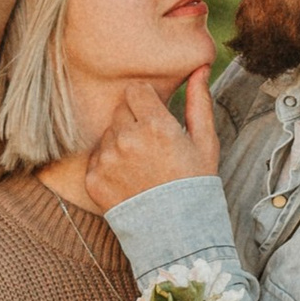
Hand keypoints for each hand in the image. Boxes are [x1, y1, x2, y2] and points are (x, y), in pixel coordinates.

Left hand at [86, 63, 220, 212]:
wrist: (178, 233)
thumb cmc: (195, 185)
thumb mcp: (205, 142)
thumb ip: (199, 102)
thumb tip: (200, 67)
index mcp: (156, 125)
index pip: (135, 90)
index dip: (146, 102)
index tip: (156, 117)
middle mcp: (127, 139)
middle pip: (120, 110)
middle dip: (133, 120)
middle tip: (151, 145)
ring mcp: (107, 160)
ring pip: (107, 134)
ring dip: (120, 142)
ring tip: (141, 165)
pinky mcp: (93, 179)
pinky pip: (96, 157)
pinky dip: (108, 164)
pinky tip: (129, 179)